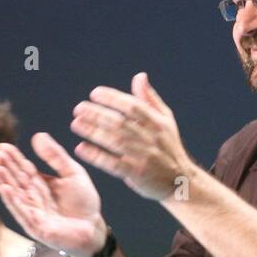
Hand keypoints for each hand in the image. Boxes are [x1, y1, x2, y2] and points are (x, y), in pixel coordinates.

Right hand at [0, 133, 107, 256]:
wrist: (94, 228)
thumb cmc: (84, 202)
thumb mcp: (73, 173)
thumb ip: (56, 156)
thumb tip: (38, 135)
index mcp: (40, 184)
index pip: (23, 168)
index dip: (13, 158)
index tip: (2, 145)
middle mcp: (33, 198)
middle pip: (16, 180)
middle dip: (5, 167)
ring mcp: (33, 212)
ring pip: (15, 195)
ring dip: (4, 182)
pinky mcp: (36, 226)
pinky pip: (22, 212)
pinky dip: (12, 201)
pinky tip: (3, 189)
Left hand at [70, 73, 196, 200]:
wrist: (180, 181)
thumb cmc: (169, 147)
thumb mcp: (166, 120)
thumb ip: (150, 99)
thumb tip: (139, 76)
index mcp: (158, 123)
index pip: (133, 106)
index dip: (113, 98)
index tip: (95, 93)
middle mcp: (152, 138)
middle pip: (120, 122)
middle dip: (97, 114)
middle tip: (78, 108)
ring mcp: (144, 157)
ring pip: (115, 141)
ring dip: (93, 132)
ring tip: (76, 124)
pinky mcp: (137, 174)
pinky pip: (113, 164)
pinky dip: (96, 156)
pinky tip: (81, 148)